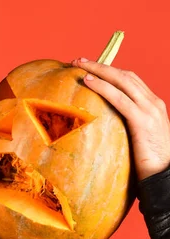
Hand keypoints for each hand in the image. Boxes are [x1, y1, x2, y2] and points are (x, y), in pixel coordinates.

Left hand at [72, 58, 169, 180]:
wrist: (165, 178)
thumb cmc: (148, 163)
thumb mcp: (137, 137)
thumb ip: (125, 125)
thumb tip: (100, 122)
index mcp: (153, 105)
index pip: (130, 80)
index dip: (109, 70)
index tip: (90, 66)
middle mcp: (153, 103)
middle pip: (125, 75)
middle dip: (101, 65)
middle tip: (78, 60)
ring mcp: (150, 110)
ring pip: (121, 81)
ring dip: (98, 70)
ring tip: (78, 64)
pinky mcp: (143, 120)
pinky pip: (119, 98)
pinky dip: (102, 86)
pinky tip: (88, 81)